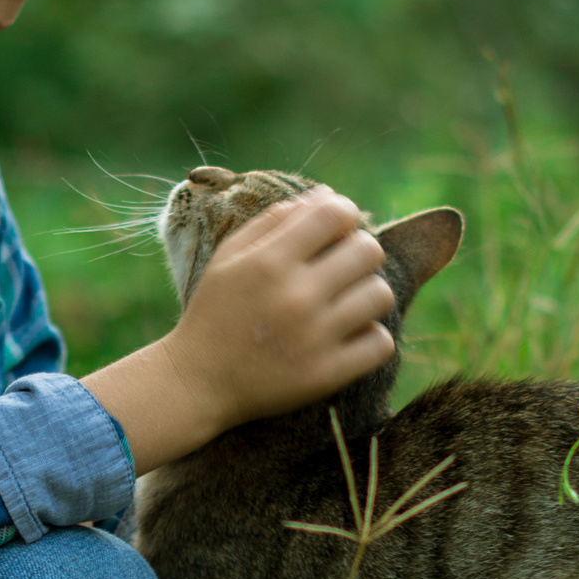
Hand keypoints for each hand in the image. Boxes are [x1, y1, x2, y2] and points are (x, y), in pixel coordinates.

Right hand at [83, 186, 396, 471]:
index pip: (337, 213)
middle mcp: (295, 296)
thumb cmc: (215, 313)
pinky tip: (348, 335)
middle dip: (360, 252)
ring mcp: (314, 337)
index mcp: (270, 261)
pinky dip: (370, 337)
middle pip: (368, 251)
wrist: (197, 383)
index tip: (337, 230)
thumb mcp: (229, 257)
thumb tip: (327, 196)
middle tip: (342, 268)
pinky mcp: (327, 374)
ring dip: (367, 294)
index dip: (345, 213)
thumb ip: (274, 221)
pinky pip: (380, 343)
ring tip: (346, 302)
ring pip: (380, 295)